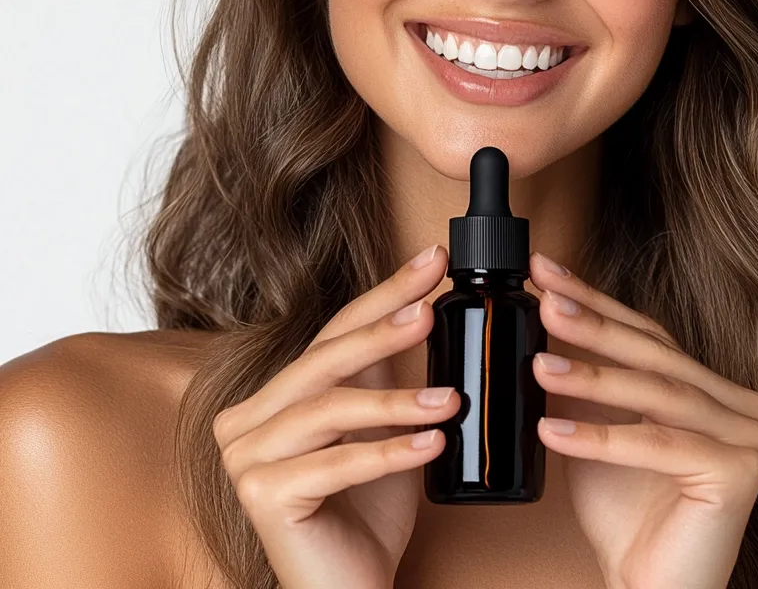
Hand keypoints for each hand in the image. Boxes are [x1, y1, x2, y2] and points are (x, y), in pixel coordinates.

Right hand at [212, 244, 457, 588]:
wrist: (350, 587)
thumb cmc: (367, 508)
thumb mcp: (380, 424)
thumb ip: (385, 373)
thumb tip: (425, 305)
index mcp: (275, 394)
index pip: (333, 331)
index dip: (384, 294)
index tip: (432, 261)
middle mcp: (248, 418)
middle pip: (324, 359)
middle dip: (382, 327)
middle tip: (430, 308)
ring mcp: (246, 458)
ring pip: (328, 409)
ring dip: (396, 401)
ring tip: (452, 399)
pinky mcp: (261, 496)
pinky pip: (335, 464)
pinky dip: (389, 452)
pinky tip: (432, 443)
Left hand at [529, 252, 757, 588]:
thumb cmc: (626, 515)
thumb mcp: (597, 430)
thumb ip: (586, 383)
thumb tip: (544, 322)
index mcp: (711, 388)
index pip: (648, 334)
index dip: (596, 301)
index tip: (548, 272)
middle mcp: (741, 405)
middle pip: (655, 355)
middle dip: (594, 325)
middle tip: (546, 300)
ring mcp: (749, 437)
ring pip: (657, 395)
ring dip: (592, 378)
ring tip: (538, 366)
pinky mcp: (740, 473)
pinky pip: (660, 446)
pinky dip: (602, 439)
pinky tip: (552, 432)